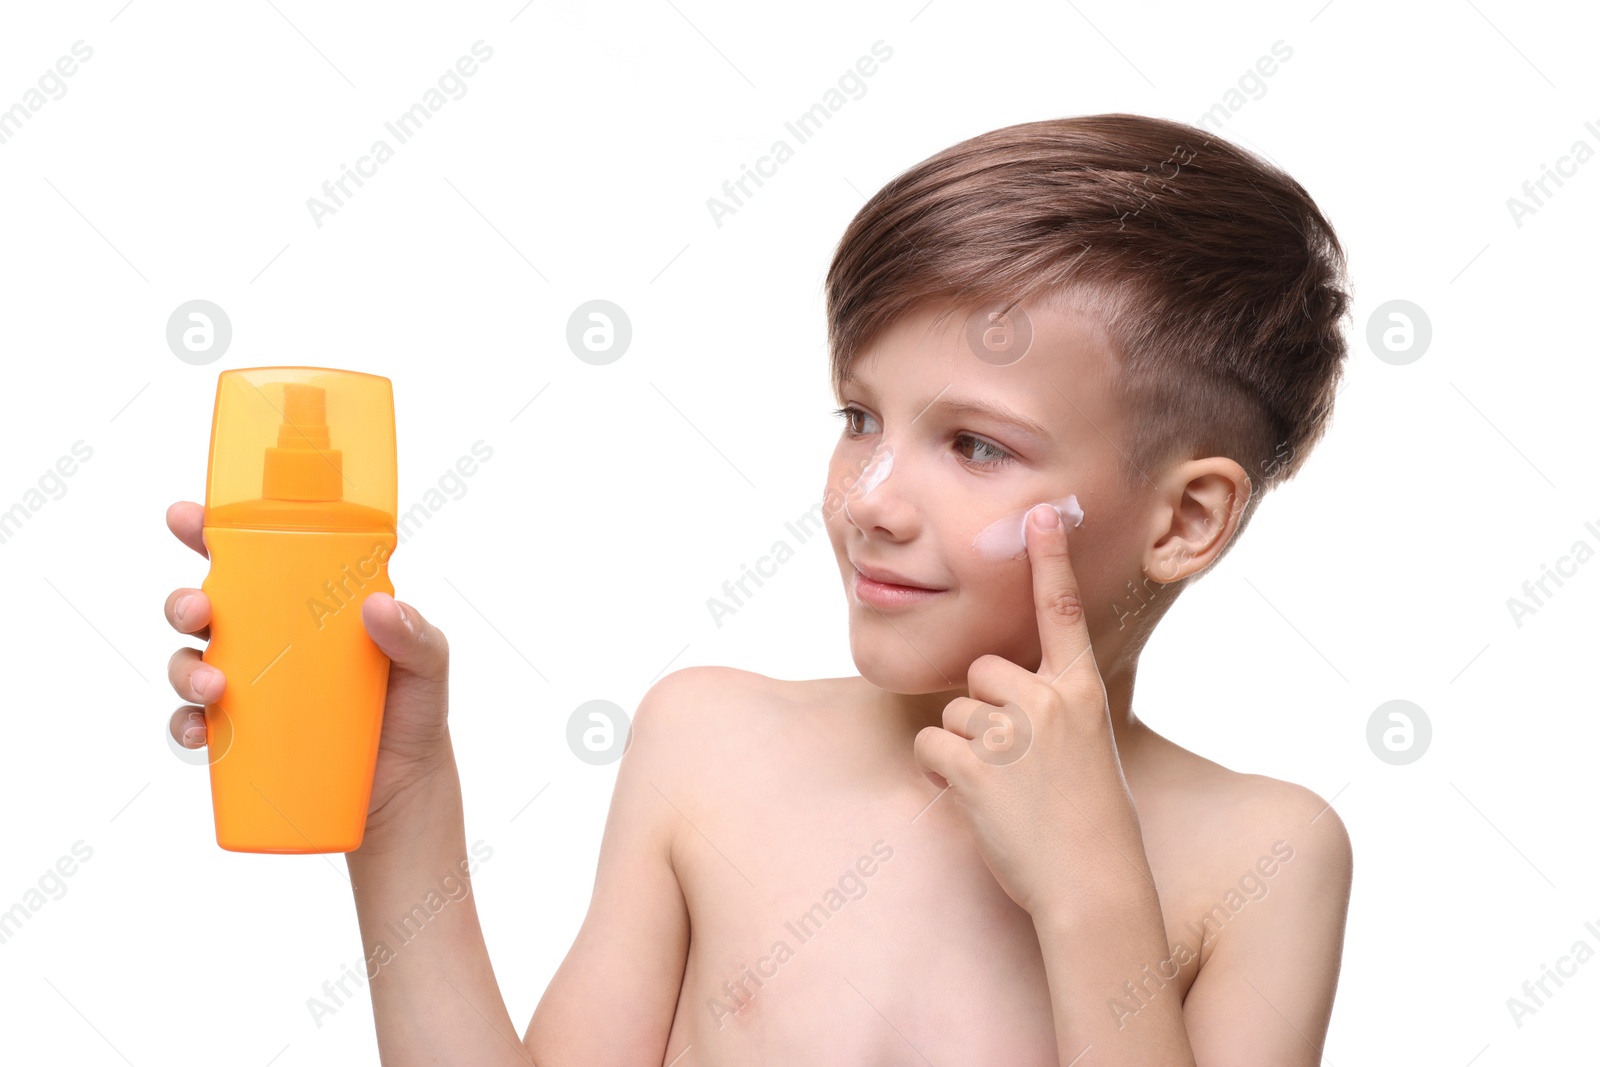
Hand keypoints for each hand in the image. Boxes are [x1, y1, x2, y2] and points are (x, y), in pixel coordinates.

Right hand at [163, 500, 454, 844]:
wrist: (407, 788)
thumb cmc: (413, 711)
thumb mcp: (427, 664)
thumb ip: (415, 634)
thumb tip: (378, 605)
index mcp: (305, 604)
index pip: (252, 557)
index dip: (209, 532)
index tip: (184, 519)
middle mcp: (268, 638)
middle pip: (204, 607)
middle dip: (184, 602)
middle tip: (199, 612)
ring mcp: (250, 687)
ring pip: (189, 662)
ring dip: (184, 670)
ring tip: (214, 688)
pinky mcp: (241, 735)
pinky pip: (194, 725)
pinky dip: (187, 727)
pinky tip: (202, 734)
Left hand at [913, 502, 1152, 921]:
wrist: (1092, 884)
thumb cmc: (1095, 825)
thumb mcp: (1092, 751)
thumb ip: (1060, 713)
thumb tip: (1026, 692)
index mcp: (1082, 694)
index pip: (1061, 614)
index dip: (1050, 561)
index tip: (1040, 514)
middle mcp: (1047, 702)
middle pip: (982, 672)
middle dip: (985, 710)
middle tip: (1014, 762)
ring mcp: (1010, 733)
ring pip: (955, 714)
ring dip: (965, 750)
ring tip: (1004, 793)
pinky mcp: (973, 766)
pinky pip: (931, 746)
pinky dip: (941, 775)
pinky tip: (975, 802)